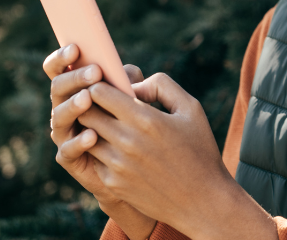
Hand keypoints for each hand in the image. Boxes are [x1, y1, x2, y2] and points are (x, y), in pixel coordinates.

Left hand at [79, 73, 276, 239]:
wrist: (201, 201)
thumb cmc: (199, 151)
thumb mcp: (191, 109)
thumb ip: (162, 86)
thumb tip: (133, 86)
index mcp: (145, 119)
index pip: (98, 92)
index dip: (99, 85)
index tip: (107, 86)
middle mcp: (126, 141)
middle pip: (85, 112)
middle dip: (90, 105)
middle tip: (102, 104)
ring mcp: (116, 165)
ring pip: (85, 137)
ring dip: (94, 129)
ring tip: (110, 127)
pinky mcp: (112, 183)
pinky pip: (94, 159)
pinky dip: (102, 152)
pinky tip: (120, 152)